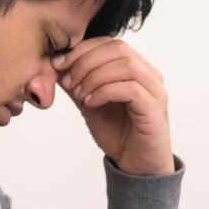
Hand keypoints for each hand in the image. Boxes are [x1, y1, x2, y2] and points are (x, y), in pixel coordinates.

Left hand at [53, 38, 172, 175]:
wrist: (135, 165)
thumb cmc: (116, 132)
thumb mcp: (88, 102)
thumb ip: (75, 83)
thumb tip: (53, 64)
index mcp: (135, 68)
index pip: (109, 43)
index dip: (82, 49)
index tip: (58, 64)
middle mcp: (149, 74)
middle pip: (118, 48)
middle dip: (85, 61)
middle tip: (67, 81)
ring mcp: (155, 90)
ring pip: (125, 65)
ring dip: (94, 76)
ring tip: (78, 94)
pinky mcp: (155, 109)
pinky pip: (131, 89)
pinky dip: (105, 92)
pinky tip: (90, 103)